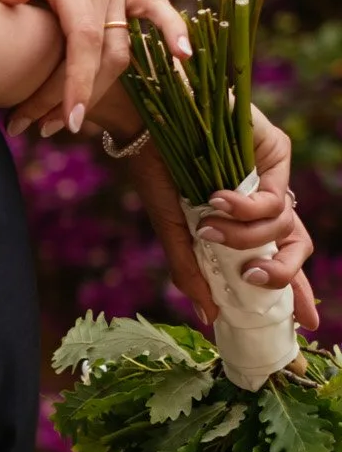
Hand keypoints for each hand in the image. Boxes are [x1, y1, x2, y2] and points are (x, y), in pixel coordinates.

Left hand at [0, 0, 191, 133]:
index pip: (83, 37)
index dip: (78, 82)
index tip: (68, 119)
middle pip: (103, 51)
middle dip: (73, 96)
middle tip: (32, 130)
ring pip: (120, 49)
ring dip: (96, 90)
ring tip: (53, 125)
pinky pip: (151, 10)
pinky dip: (170, 31)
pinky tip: (184, 58)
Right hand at [111, 103, 317, 333]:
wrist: (145, 125)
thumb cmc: (155, 174)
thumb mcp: (173, 233)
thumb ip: (191, 273)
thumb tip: (210, 318)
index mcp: (243, 224)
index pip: (278, 261)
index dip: (297, 293)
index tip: (306, 325)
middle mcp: (263, 202)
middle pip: (297, 248)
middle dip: (283, 274)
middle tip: (254, 278)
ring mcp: (271, 177)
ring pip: (287, 228)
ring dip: (245, 237)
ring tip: (209, 227)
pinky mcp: (276, 153)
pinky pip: (275, 198)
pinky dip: (247, 208)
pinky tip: (218, 199)